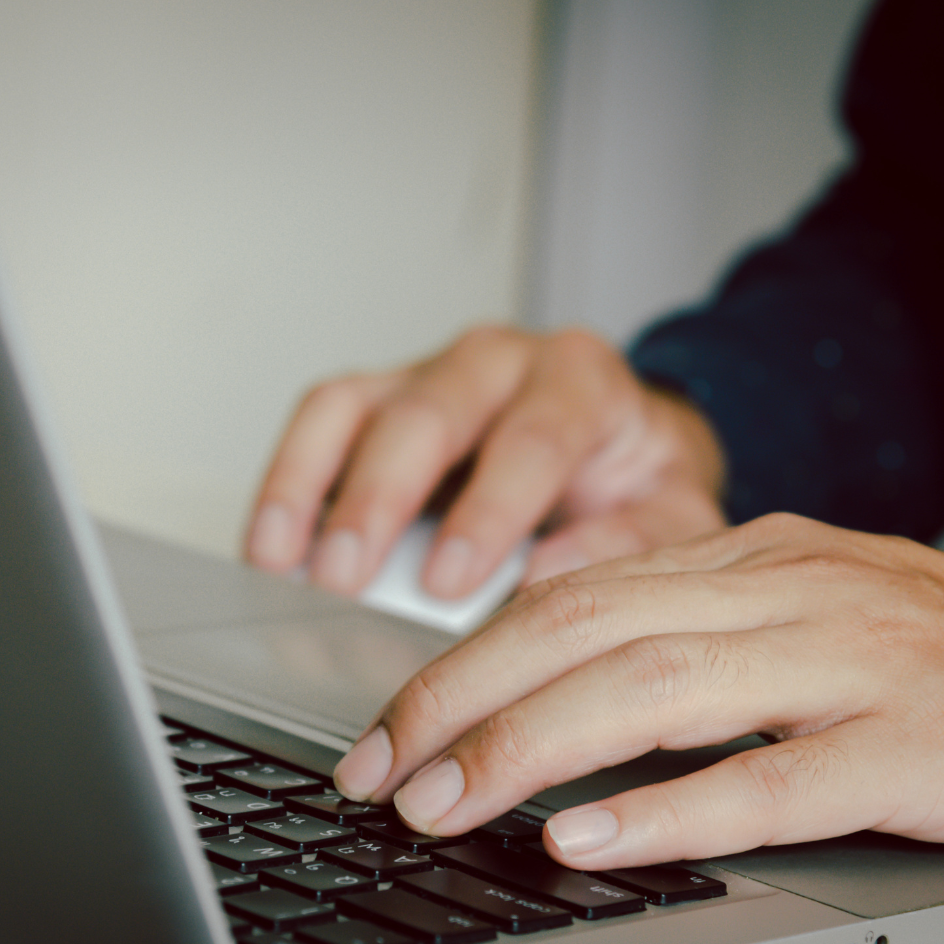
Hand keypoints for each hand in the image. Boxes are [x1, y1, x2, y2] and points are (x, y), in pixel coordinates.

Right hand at [244, 325, 727, 597]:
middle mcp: (499, 361)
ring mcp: (431, 372)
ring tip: (286, 564)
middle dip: (380, 503)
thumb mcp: (672, 515)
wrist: (624, 444)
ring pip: (356, 407)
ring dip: (313, 487)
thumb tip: (550, 575)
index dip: (487, 512)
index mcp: (581, 380)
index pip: (531, 437)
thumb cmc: (638, 483)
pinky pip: (321, 421)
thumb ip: (631, 542)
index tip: (448, 581)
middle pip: (428, 416)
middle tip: (348, 582)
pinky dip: (288, 480)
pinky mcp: (382, 396)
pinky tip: (270, 543)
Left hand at [331, 513, 943, 865]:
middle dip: (460, 699)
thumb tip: (559, 678)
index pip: (572, 594)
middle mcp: (790, 591)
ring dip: (529, 752)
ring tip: (445, 804)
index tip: (391, 724)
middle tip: (379, 771)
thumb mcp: (811, 616)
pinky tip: (588, 839)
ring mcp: (853, 664)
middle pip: (584, 630)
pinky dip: (666, 809)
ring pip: (654, 691)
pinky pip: (768, 778)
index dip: (464, 658)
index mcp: (756, 558)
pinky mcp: (912, 746)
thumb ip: (697, 633)